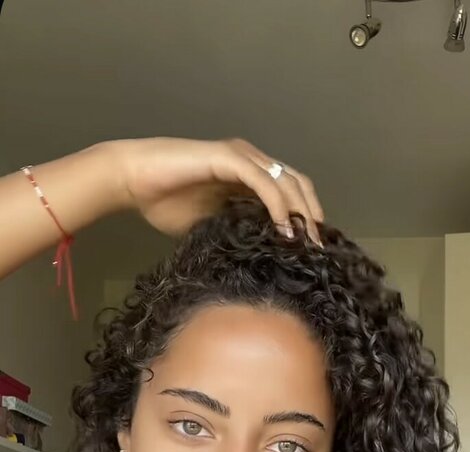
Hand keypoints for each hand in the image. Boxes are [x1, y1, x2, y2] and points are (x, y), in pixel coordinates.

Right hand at [114, 136, 323, 244]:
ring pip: (287, 182)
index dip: (305, 219)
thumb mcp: (211, 227)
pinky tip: (284, 231)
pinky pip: (263, 182)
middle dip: (312, 217)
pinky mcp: (230, 158)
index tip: (313, 251)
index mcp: (249, 177)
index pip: (291, 194)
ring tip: (306, 244)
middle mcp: (252, 162)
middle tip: (318, 251)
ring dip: (301, 214)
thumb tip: (260, 260)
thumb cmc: (165, 202)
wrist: (135, 181)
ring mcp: (242, 157)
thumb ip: (237, 234)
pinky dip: (278, 206)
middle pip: (298, 185)